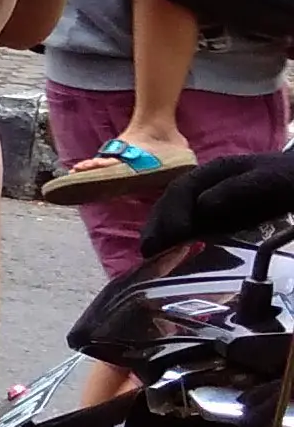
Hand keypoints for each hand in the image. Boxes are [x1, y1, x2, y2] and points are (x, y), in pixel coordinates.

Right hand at [140, 150, 293, 254]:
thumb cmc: (286, 179)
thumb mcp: (267, 182)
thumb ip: (237, 190)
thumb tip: (202, 205)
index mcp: (213, 172)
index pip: (181, 190)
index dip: (170, 213)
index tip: (167, 237)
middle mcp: (203, 184)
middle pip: (170, 202)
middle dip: (157, 225)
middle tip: (147, 250)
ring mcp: (207, 198)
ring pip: (174, 212)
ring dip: (160, 232)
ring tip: (150, 255)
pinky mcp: (214, 213)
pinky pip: (187, 223)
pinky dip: (174, 237)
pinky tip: (170, 252)